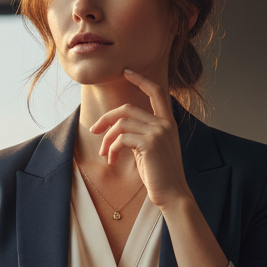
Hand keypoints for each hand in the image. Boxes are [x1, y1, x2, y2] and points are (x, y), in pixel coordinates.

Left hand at [88, 69, 189, 210]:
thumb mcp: (151, 150)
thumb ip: (140, 135)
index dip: (141, 80)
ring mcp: (158, 132)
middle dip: (106, 118)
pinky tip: (112, 160)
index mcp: (168, 122)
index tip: (126, 72)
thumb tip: (117, 131)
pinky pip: (121, 139)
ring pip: (121, 124)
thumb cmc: (159, 175)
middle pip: (127, 108)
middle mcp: (165, 124)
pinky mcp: (149, 144)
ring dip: (107, 139)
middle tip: (93, 130)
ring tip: (104, 154)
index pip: (157, 92)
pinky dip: (112, 149)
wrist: (173, 194)